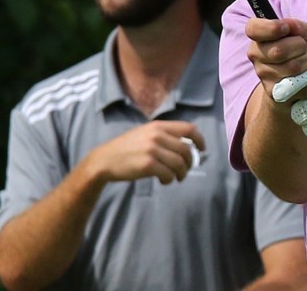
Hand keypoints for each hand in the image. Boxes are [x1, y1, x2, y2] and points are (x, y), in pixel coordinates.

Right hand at [86, 120, 204, 184]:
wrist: (104, 160)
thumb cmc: (127, 148)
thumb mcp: (145, 133)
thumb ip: (164, 135)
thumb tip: (188, 145)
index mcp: (158, 126)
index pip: (189, 129)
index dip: (200, 139)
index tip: (202, 149)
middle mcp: (157, 135)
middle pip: (186, 150)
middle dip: (190, 162)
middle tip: (185, 170)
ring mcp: (152, 150)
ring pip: (179, 164)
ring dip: (181, 173)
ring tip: (175, 178)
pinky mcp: (147, 165)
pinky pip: (168, 174)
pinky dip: (169, 179)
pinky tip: (164, 180)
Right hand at [246, 18, 306, 99]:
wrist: (296, 79)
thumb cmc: (297, 49)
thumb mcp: (300, 32)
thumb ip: (296, 26)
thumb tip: (293, 27)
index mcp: (257, 37)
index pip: (253, 29)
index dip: (271, 28)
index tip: (286, 28)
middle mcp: (256, 57)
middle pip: (278, 51)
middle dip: (299, 46)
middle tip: (303, 47)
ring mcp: (265, 78)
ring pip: (293, 68)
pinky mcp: (279, 95)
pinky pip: (304, 88)